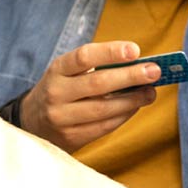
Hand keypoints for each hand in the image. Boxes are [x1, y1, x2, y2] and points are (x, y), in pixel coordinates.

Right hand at [19, 41, 160, 152]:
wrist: (32, 121)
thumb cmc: (63, 89)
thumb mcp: (69, 73)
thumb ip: (98, 67)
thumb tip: (139, 65)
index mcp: (57, 70)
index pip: (84, 56)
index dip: (110, 52)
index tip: (135, 50)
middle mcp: (56, 93)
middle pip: (98, 84)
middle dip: (130, 77)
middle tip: (155, 72)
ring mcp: (61, 117)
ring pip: (103, 109)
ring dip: (132, 100)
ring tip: (150, 92)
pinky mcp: (70, 137)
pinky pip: (103, 127)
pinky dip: (123, 116)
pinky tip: (135, 107)